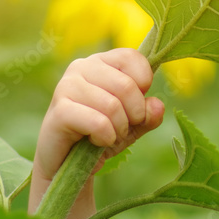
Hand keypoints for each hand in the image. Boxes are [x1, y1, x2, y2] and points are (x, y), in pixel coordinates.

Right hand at [33, 48, 163, 183]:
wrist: (67, 162)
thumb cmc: (100, 135)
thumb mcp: (133, 124)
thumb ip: (149, 114)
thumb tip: (157, 106)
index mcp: (101, 62)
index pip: (131, 57)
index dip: (144, 83)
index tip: (137, 104)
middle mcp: (81, 67)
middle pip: (126, 85)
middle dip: (135, 114)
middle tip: (124, 127)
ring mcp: (67, 86)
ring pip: (113, 106)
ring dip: (119, 129)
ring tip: (109, 136)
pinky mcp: (60, 111)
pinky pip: (98, 123)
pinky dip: (106, 137)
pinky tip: (97, 141)